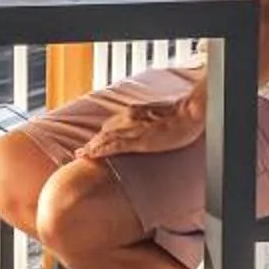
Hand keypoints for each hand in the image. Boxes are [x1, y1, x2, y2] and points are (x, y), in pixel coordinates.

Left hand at [78, 75, 206, 160]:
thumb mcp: (156, 117)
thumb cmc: (178, 116)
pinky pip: (113, 146)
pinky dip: (100, 150)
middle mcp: (127, 119)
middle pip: (104, 131)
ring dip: (92, 147)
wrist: (188, 115)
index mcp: (133, 113)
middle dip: (92, 142)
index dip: (100, 135)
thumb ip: (145, 122)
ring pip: (104, 138)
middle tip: (80, 151)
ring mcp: (131, 130)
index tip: (90, 142)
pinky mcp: (136, 141)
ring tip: (80, 154)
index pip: (111, 125)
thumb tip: (142, 129)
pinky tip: (90, 155)